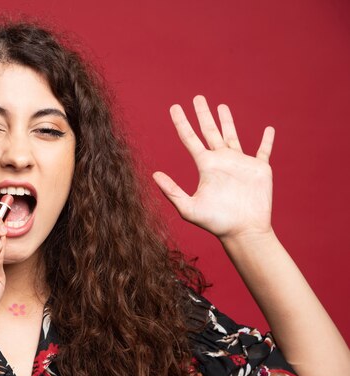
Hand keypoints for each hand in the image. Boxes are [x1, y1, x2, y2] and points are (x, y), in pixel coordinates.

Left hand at [153, 95, 274, 239]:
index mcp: (205, 166)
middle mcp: (221, 161)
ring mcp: (240, 164)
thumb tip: (154, 174)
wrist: (243, 231)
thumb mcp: (188, 207)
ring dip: (227, 121)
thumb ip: (171, 191)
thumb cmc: (216, 222)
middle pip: (210, 131)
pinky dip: (267, 140)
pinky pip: (263, 151)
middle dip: (203, 114)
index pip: (190, 138)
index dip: (181, 122)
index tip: (174, 107)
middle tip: (197, 97)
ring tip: (221, 106)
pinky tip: (268, 129)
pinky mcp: (259, 169)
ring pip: (232, 136)